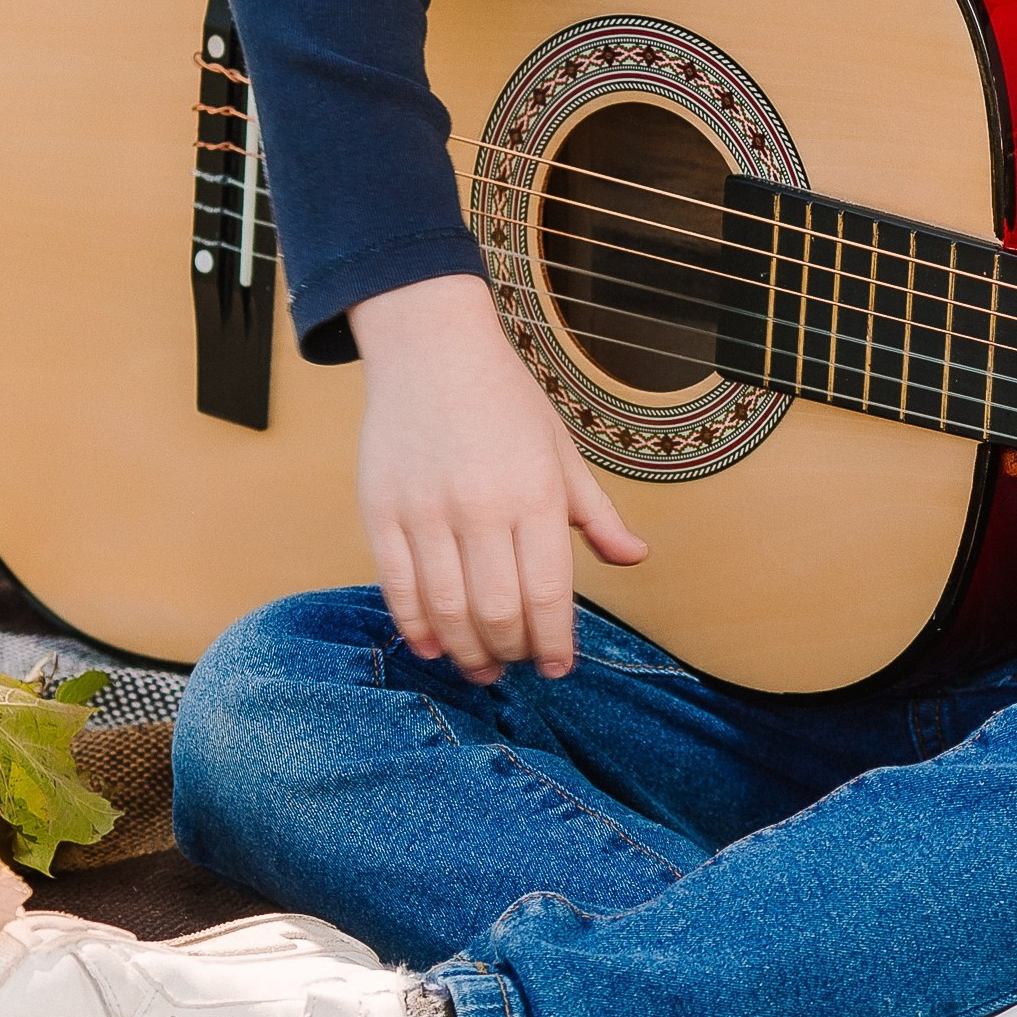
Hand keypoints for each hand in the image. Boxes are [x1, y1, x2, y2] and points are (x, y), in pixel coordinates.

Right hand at [348, 275, 647, 682]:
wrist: (431, 348)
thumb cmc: (505, 401)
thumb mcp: (561, 452)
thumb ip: (597, 513)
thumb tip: (635, 558)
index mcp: (535, 494)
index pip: (549, 592)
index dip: (554, 642)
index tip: (559, 667)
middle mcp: (482, 507)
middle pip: (498, 610)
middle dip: (513, 653)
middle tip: (518, 667)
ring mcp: (427, 510)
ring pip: (448, 608)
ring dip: (466, 651)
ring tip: (481, 667)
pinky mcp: (381, 510)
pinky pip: (398, 586)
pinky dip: (417, 625)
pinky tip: (434, 644)